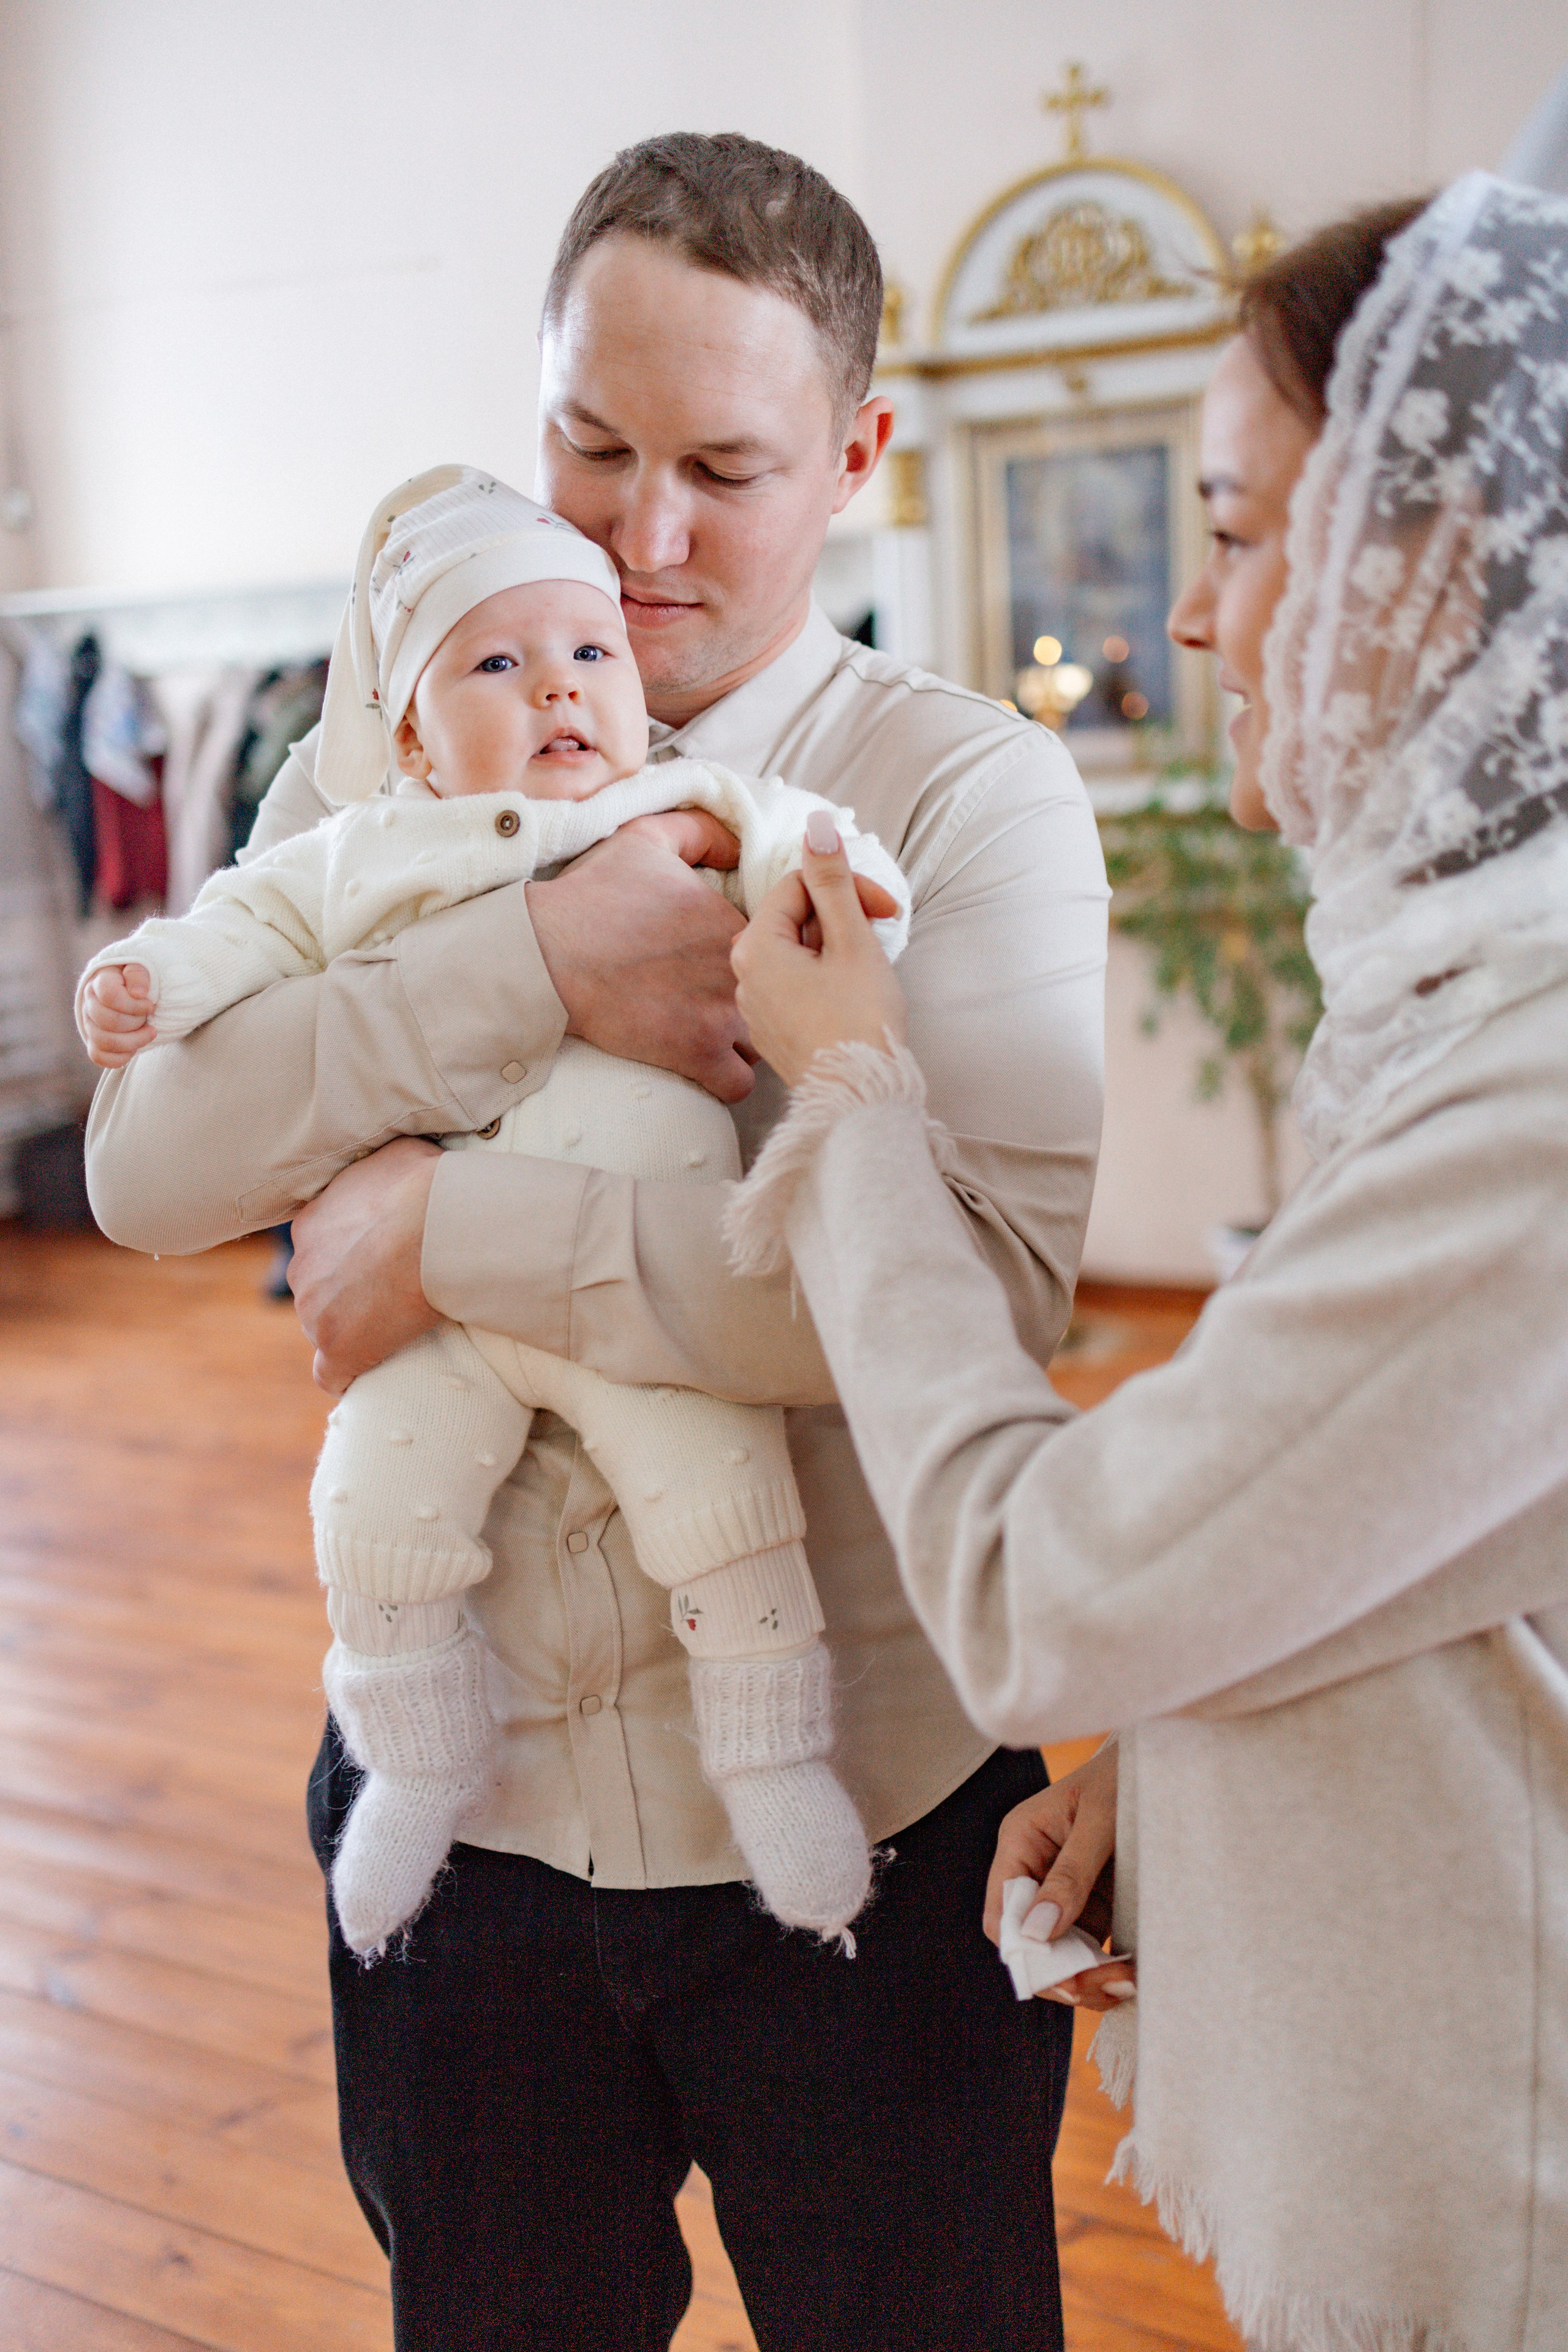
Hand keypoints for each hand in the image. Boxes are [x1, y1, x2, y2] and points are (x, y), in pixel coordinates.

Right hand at [81, 962, 156, 1067]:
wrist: (130, 990)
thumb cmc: (136, 978)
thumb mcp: (140, 967)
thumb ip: (138, 974)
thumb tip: (138, 993)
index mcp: (99, 981)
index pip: (110, 996)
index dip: (134, 1005)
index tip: (150, 1005)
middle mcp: (89, 1002)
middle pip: (108, 1021)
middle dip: (136, 1023)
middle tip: (149, 1018)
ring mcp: (89, 1023)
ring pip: (104, 1042)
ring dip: (133, 1041)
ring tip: (149, 1032)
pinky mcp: (93, 1041)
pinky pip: (99, 1057)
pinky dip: (120, 1057)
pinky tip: (135, 1047)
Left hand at [288, 1137, 441, 1394]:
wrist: (437, 1224)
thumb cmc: (425, 1185)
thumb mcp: (394, 1155)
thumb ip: (378, 1169)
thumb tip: (392, 1167)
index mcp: (311, 1222)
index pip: (319, 1250)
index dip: (352, 1259)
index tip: (382, 1261)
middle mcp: (302, 1266)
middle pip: (320, 1290)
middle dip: (350, 1294)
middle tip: (397, 1291)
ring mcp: (315, 1310)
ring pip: (327, 1327)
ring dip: (356, 1329)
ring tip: (400, 1324)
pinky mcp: (337, 1345)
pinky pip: (332, 1374)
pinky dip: (351, 1373)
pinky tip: (374, 1366)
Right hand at [527, 809, 756, 1103]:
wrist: (549, 953)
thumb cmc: (592, 896)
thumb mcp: (647, 839)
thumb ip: (702, 832)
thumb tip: (738, 843)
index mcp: (737, 922)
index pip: (781, 946)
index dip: (768, 954)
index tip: (739, 959)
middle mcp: (742, 970)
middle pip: (778, 996)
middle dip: (763, 997)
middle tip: (723, 996)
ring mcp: (722, 1015)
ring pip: (765, 1041)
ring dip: (747, 1040)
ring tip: (715, 1031)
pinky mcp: (696, 1055)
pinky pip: (740, 1084)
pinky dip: (728, 1079)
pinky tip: (708, 1065)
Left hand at [730, 820, 906, 1088]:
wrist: (859, 1098)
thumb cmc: (859, 1021)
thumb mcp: (852, 940)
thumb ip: (833, 881)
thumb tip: (817, 826)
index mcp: (755, 947)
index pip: (798, 885)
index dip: (846, 887)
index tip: (885, 908)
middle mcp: (744, 975)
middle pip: (794, 917)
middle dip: (841, 917)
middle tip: (882, 932)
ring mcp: (756, 1006)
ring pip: (796, 952)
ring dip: (836, 947)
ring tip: (869, 970)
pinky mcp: (774, 1030)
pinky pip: (796, 985)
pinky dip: (825, 979)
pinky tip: (852, 997)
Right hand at [982, 1744, 1133, 2012]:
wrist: (1167, 1762)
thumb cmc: (1128, 1775)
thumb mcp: (1101, 1820)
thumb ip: (1071, 1873)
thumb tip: (1039, 1932)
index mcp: (1021, 1841)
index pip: (1002, 1912)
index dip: (1025, 1949)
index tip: (1063, 1972)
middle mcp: (1037, 1869)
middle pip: (1031, 1942)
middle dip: (1063, 1972)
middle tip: (1106, 1984)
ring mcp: (1066, 1890)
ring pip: (1062, 1953)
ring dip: (1089, 1977)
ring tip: (1127, 1983)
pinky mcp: (1097, 1902)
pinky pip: (1092, 1948)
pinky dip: (1108, 1968)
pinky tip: (1133, 1975)